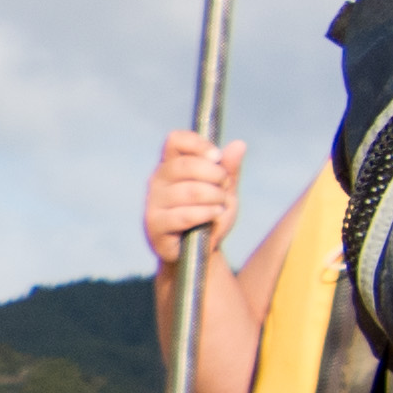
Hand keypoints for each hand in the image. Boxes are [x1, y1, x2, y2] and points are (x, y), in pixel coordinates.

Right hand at [143, 132, 246, 264]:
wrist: (201, 251)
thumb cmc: (211, 216)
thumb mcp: (225, 190)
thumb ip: (229, 169)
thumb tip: (239, 145)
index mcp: (172, 164)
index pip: (176, 141)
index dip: (197, 143)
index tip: (217, 156)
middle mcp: (158, 180)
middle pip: (183, 165)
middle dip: (213, 174)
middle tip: (224, 185)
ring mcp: (153, 203)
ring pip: (187, 191)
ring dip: (213, 197)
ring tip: (221, 205)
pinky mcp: (155, 225)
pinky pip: (183, 215)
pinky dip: (206, 214)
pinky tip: (215, 215)